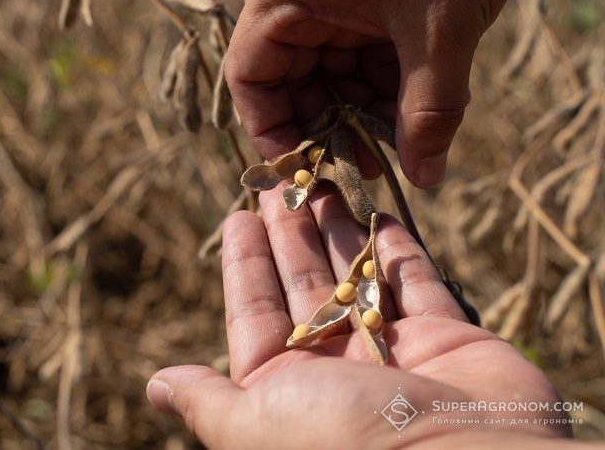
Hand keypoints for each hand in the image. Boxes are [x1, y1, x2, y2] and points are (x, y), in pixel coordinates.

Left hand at [147, 187, 574, 448]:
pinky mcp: (447, 339)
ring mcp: (394, 352)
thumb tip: (157, 386)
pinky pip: (415, 283)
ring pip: (356, 276)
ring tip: (321, 182)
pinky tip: (377, 214)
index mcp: (287, 389)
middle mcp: (337, 369)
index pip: (255, 313)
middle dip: (290, 234)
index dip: (244, 264)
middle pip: (304, 285)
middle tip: (281, 181)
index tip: (237, 215)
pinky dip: (397, 250)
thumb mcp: (255, 424)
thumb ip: (210, 401)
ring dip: (338, 230)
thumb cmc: (344, 442)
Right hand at [225, 0, 543, 187]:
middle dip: (328, 126)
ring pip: (331, 70)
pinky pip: (360, 51)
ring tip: (399, 148)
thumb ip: (429, 110)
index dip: (272, 131)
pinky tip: (413, 114)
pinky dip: (384, 84)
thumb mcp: (440, 28)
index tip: (307, 170)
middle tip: (366, 167)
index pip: (251, 76)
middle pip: (292, 79)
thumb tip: (424, 178)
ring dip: (361, 110)